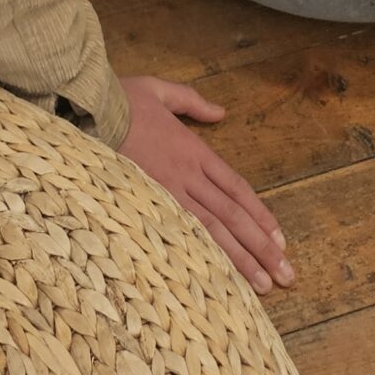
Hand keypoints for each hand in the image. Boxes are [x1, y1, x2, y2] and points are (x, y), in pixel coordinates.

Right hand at [118, 77, 294, 295]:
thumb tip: (221, 111)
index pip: (237, 188)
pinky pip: (182, 234)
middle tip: (286, 275)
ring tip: (264, 284)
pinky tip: (218, 276)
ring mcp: (168, 192)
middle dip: (262, 247)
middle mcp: (187, 174)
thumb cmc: (122, 99)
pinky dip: (203, 255)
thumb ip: (193, 102)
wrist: (88, 109)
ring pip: (213, 231)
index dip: (260, 215)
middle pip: (233, 215)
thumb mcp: (161, 90)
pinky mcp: (148, 203)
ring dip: (241, 258)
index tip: (280, 240)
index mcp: (193, 149)